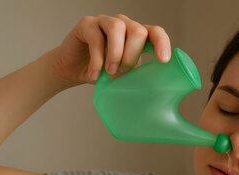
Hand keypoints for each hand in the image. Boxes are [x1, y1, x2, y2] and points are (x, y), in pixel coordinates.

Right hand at [50, 14, 170, 85]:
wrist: (75, 70)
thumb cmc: (104, 73)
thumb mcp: (125, 76)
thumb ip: (138, 76)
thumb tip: (154, 90)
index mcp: (138, 36)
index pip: (156, 32)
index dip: (162, 43)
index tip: (163, 61)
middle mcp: (124, 24)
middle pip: (138, 31)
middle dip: (132, 55)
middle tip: (122, 73)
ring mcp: (105, 21)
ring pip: (117, 28)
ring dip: (116, 54)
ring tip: (109, 72)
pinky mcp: (87, 24)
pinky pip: (96, 38)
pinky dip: (97, 60)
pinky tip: (94, 75)